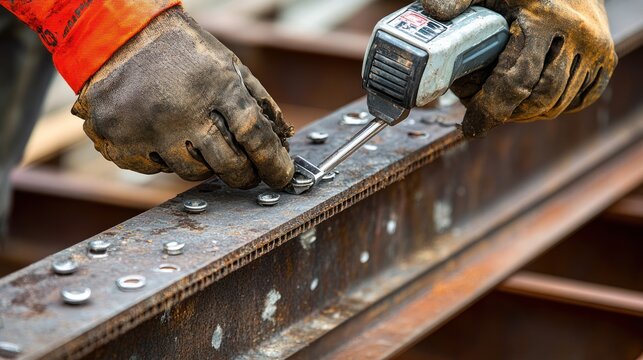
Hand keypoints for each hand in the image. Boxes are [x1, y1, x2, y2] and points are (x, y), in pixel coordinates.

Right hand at [72, 7, 293, 188]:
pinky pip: (158, 168)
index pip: (255, 135)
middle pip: (229, 164)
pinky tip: (164, 134)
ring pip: (194, 172)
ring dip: (205, 165)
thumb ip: (257, 101)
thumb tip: (282, 140)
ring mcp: (151, 130)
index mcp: (217, 86)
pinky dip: (167, 158)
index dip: (273, 162)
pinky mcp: (123, 143)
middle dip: (245, 176)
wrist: (118, 38)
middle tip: (248, 174)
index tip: (282, 176)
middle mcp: (185, 111)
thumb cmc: (183, 52)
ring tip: (200, 141)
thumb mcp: (228, 64)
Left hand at [421, 0, 616, 136]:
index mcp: (545, 18)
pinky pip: (579, 100)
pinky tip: (532, 103)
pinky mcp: (606, 61)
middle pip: (539, 98)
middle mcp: (577, 36)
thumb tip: (435, 15)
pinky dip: (554, 108)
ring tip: (504, 107)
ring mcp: (596, 50)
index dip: (490, 110)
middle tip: (485, 115)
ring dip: (527, 114)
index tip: (472, 126)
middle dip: (508, 114)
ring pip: (558, 104)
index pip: (516, 80)